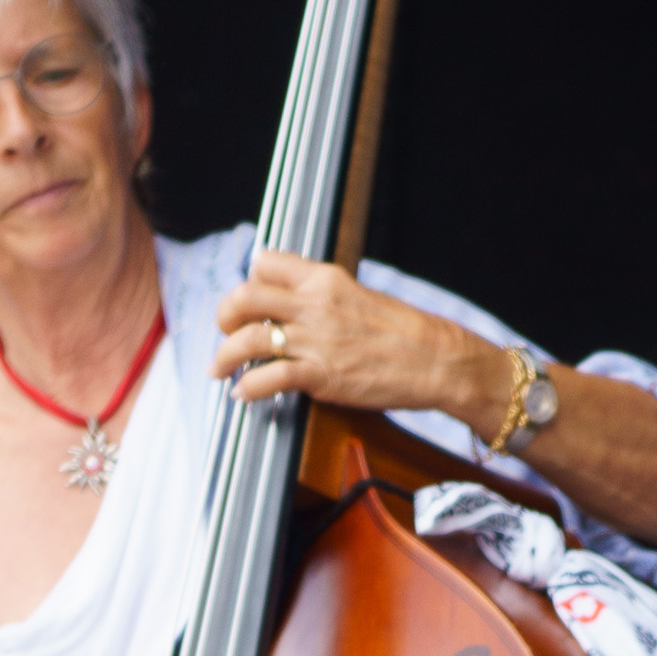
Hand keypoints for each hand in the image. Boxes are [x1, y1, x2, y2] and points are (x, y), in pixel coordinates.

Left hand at [211, 253, 498, 429]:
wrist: (436, 360)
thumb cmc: (404, 335)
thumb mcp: (360, 297)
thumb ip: (326, 299)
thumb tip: (299, 307)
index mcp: (324, 278)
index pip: (265, 261)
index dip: (250, 280)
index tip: (250, 301)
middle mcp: (314, 304)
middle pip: (244, 296)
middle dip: (224, 316)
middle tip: (225, 332)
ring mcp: (316, 340)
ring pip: (247, 338)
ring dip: (224, 356)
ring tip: (219, 370)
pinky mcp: (321, 375)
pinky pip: (268, 378)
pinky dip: (247, 387)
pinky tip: (243, 394)